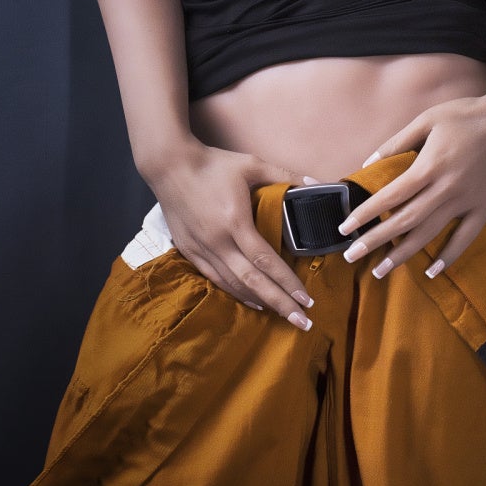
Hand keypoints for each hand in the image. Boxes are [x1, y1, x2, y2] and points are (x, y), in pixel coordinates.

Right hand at [150, 141, 323, 329]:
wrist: (168, 166)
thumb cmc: (212, 164)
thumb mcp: (252, 164)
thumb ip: (286, 175)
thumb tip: (317, 183)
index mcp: (235, 222)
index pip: (266, 261)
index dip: (287, 282)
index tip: (307, 299)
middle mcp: (218, 242)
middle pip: (252, 281)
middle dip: (280, 304)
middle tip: (303, 322)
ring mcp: (202, 249)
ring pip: (233, 285)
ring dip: (260, 302)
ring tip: (283, 315)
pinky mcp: (190, 251)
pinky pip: (215, 279)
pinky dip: (235, 293)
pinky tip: (253, 301)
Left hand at [336, 94, 485, 278]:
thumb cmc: (469, 115)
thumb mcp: (429, 119)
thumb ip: (397, 142)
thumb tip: (368, 163)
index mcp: (431, 164)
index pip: (391, 196)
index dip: (366, 213)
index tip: (344, 228)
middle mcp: (447, 187)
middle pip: (405, 221)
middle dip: (375, 240)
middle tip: (351, 256)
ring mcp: (468, 200)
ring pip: (430, 234)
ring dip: (403, 255)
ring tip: (380, 270)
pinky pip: (465, 238)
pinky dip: (449, 256)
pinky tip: (431, 271)